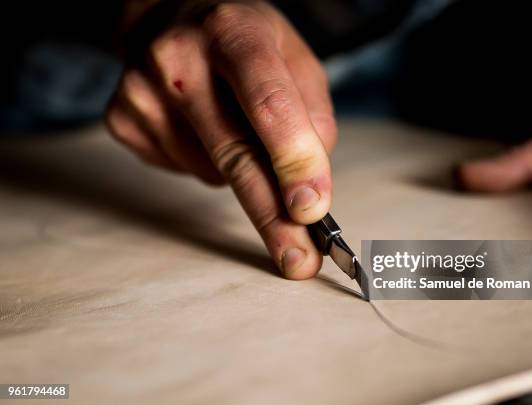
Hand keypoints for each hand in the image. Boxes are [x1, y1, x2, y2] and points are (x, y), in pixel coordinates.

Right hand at [106, 1, 336, 278]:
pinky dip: (206, 163)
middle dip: (271, 217)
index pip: (268, 103)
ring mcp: (141, 90)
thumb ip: (313, 114)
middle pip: (234, 154)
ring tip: (232, 120)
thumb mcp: (295, 57)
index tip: (312, 210)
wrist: (170, 16)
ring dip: (240, 170)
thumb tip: (308, 187)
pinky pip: (184, 170)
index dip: (293, 160)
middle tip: (297, 261)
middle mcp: (178, 58)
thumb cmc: (244, 40)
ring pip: (213, 171)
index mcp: (233, 31)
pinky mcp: (123, 119)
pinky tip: (201, 124)